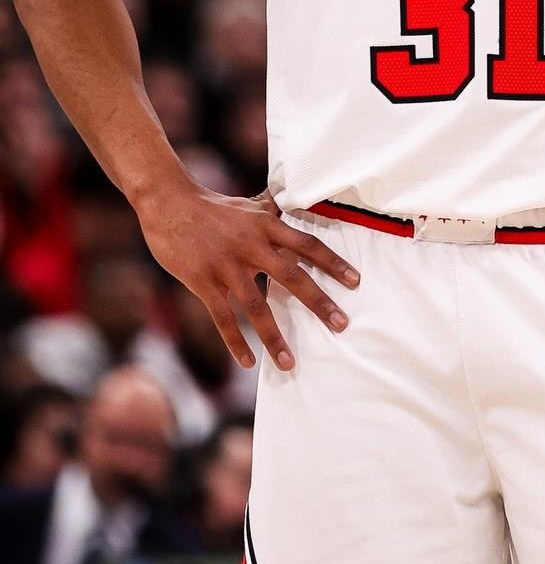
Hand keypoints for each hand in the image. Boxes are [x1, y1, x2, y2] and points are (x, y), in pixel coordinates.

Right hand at [134, 174, 359, 372]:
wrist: (170, 204)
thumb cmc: (213, 207)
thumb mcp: (249, 205)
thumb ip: (272, 208)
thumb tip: (294, 200)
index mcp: (267, 225)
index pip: (307, 244)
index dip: (332, 262)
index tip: (355, 281)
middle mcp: (252, 245)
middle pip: (292, 276)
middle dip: (318, 302)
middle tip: (341, 324)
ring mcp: (227, 265)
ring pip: (256, 307)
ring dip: (274, 337)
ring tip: (290, 363)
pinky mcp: (203, 281)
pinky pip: (223, 318)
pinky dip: (236, 342)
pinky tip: (249, 362)